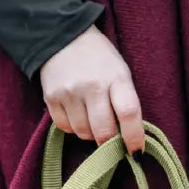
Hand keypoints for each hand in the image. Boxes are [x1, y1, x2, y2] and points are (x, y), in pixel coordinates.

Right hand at [40, 26, 144, 154]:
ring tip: (90, 115)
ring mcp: (69, 92)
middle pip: (103, 132)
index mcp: (116, 77)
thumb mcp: (118, 72)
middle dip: (109, 142)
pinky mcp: (51, 97)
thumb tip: (126, 139)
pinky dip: (73, 126)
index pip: (128, 113)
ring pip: (83, 133)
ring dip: (90, 132)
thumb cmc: (98, 59)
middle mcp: (92, 85)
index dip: (134, 137)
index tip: (136, 153)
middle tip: (110, 137)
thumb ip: (124, 102)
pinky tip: (75, 111)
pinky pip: (65, 127)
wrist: (62, 35)